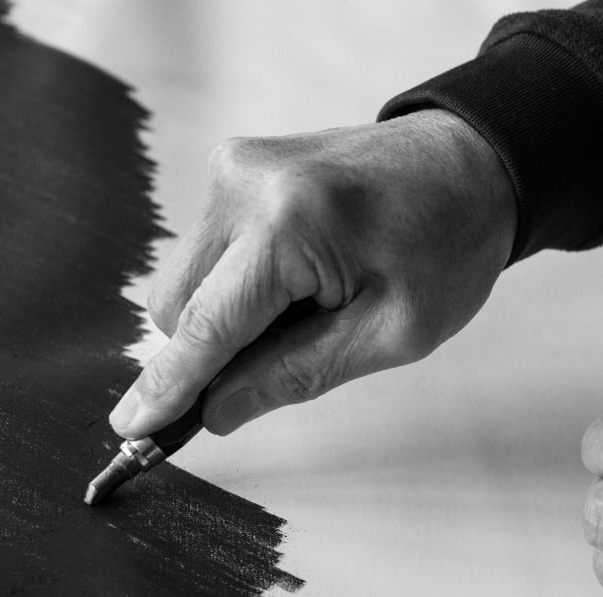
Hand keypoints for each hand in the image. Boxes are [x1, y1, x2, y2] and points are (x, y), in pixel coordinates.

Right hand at [110, 110, 515, 437]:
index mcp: (289, 225)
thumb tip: (217, 411)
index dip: (168, 385)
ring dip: (231, 315)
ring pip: (187, 279)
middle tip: (294, 352)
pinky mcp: (238, 166)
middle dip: (214, 349)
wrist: (472, 163)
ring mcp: (236, 167)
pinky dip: (241, 282)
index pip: (206, 325)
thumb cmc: (450, 244)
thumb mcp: (392, 332)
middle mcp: (245, 185)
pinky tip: (304, 277)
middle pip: (176, 304)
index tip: (130, 427)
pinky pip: (210, 250)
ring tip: (315, 303)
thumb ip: (296, 374)